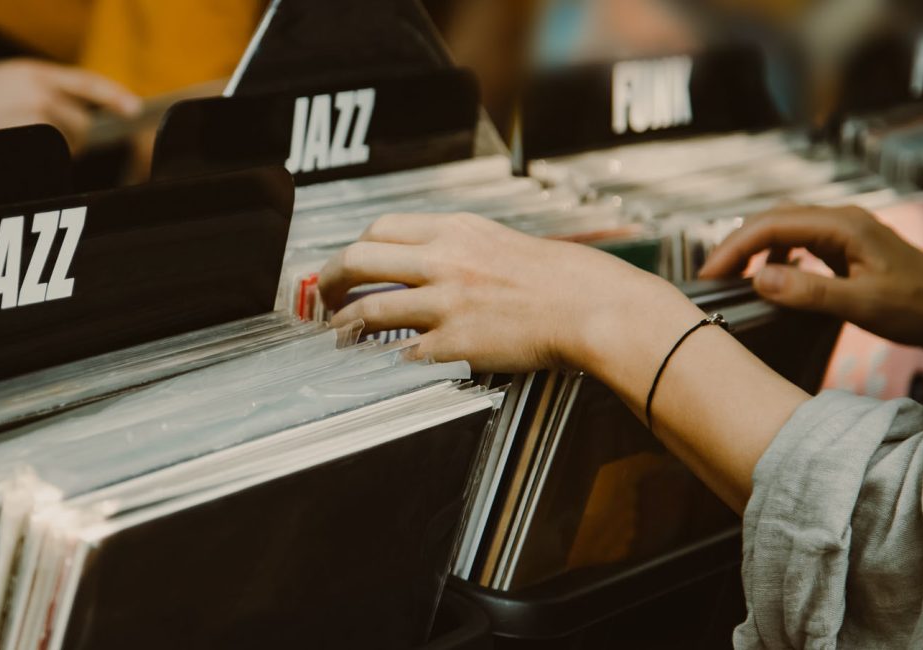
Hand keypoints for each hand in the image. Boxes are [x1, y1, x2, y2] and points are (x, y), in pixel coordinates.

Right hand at [0, 59, 140, 152]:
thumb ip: (32, 95)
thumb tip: (70, 119)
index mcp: (27, 72)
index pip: (84, 82)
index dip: (112, 95)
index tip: (132, 109)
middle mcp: (37, 91)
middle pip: (81, 123)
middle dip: (71, 140)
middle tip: (42, 148)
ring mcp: (36, 119)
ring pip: (67, 147)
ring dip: (54, 156)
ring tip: (16, 150)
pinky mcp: (33, 144)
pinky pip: (52, 164)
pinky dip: (42, 168)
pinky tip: (15, 160)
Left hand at [318, 213, 702, 373]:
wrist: (595, 308)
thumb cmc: (564, 278)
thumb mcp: (505, 241)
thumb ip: (464, 247)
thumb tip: (431, 261)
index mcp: (456, 229)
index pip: (381, 228)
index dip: (355, 249)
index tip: (349, 265)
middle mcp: (443, 260)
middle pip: (359, 259)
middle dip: (333, 280)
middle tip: (327, 299)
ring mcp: (446, 301)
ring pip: (369, 309)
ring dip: (344, 326)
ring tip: (339, 336)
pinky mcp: (455, 342)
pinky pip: (401, 352)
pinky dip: (384, 359)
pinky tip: (379, 363)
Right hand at [699, 205, 922, 348]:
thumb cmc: (918, 307)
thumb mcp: (863, 304)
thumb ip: (809, 291)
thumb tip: (758, 279)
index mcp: (843, 225)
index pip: (772, 226)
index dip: (734, 248)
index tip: (709, 276)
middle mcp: (840, 220)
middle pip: (772, 220)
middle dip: (736, 245)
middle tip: (711, 279)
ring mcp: (843, 231)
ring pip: (783, 228)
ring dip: (753, 248)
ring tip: (732, 277)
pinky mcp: (845, 246)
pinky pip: (798, 242)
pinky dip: (774, 256)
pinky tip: (769, 277)